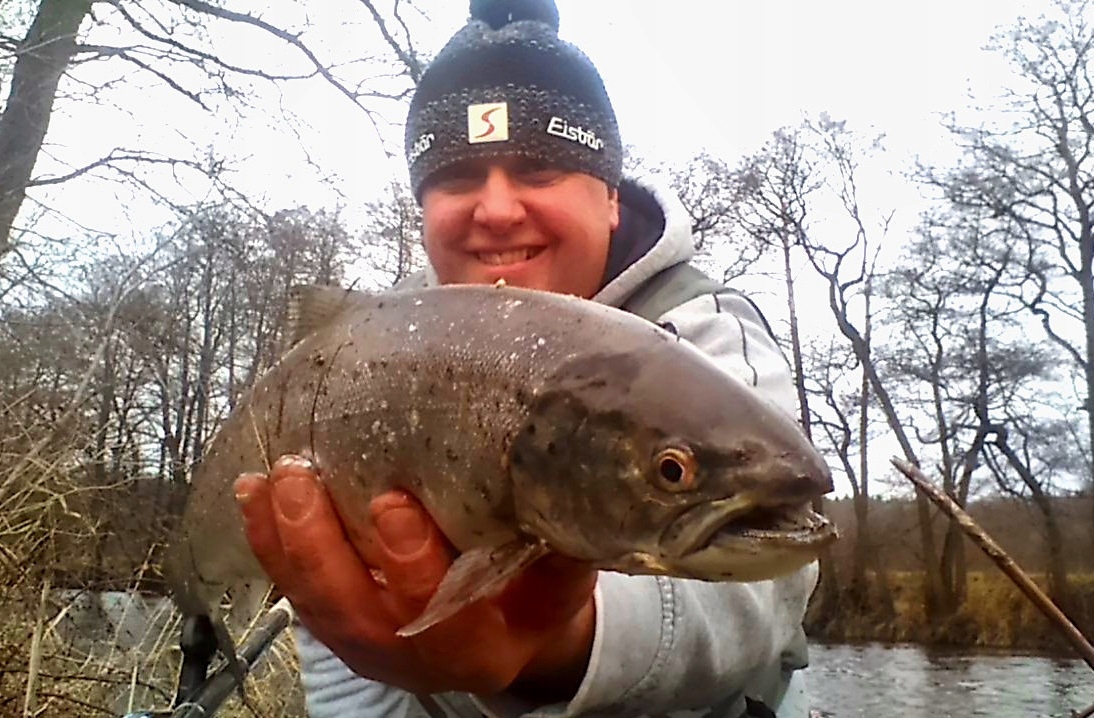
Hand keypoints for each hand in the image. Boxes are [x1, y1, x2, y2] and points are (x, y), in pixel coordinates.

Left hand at [234, 454, 596, 698]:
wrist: (510, 631)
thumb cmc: (536, 594)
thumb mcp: (562, 576)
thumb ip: (556, 540)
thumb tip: (555, 469)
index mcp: (481, 646)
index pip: (440, 613)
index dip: (412, 563)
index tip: (393, 502)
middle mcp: (415, 656)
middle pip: (356, 612)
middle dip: (321, 545)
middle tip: (300, 478)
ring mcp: (369, 645)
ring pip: (315, 603)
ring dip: (284, 541)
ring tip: (269, 479)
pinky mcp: (340, 625)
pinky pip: (296, 590)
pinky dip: (270, 544)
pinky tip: (252, 495)